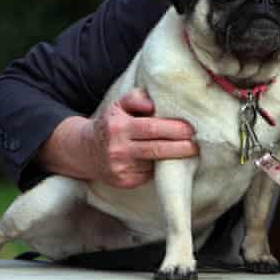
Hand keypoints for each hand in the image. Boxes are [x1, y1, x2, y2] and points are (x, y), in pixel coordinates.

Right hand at [39, 88, 198, 188]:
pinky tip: (168, 162)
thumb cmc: (110, 124)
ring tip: (189, 151)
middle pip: (156, 150)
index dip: (173, 129)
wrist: (83, 151)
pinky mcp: (124, 182)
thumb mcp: (118, 105)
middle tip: (196, 145)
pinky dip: (160, 168)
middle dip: (181, 148)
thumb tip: (153, 104)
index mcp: (118, 127)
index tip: (190, 129)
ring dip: (173, 159)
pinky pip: (148, 174)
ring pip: (154, 164)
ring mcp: (120, 168)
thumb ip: (136, 98)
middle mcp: (118, 149)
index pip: (151, 128)